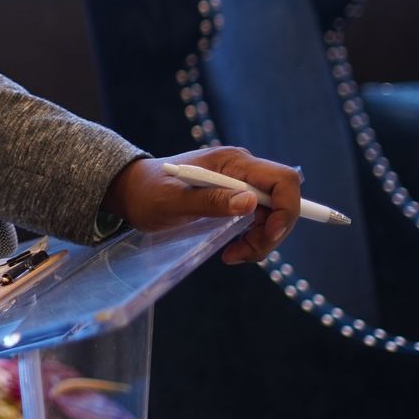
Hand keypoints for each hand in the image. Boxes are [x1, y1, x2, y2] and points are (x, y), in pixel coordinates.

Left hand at [101, 147, 302, 264]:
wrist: (132, 192)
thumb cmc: (147, 193)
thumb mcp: (173, 201)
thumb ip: (209, 200)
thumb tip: (249, 202)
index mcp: (231, 162)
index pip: (282, 179)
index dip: (286, 208)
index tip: (268, 235)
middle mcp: (242, 169)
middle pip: (282, 200)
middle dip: (272, 231)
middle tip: (245, 254)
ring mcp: (240, 183)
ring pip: (273, 214)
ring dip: (262, 240)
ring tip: (235, 256)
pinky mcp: (236, 197)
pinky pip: (259, 220)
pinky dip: (252, 239)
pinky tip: (233, 251)